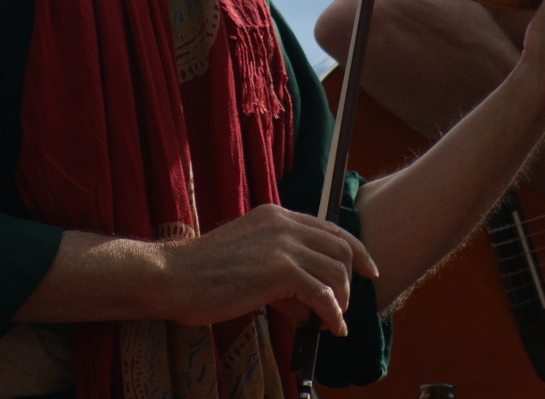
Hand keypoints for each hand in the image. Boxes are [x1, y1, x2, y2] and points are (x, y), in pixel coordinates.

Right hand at [161, 204, 378, 334]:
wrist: (176, 275)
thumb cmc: (206, 273)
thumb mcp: (251, 258)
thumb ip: (282, 270)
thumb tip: (309, 301)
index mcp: (278, 215)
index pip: (330, 227)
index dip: (355, 249)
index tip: (368, 269)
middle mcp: (286, 224)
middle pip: (341, 247)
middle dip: (351, 279)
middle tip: (345, 306)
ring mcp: (284, 245)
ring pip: (336, 270)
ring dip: (341, 300)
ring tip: (331, 321)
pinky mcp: (280, 270)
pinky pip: (323, 294)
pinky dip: (333, 314)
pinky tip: (329, 328)